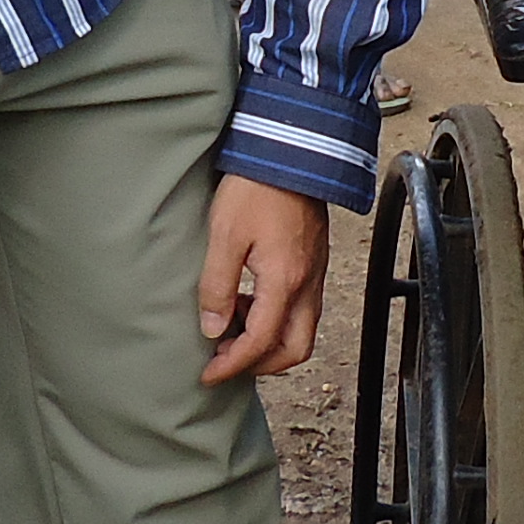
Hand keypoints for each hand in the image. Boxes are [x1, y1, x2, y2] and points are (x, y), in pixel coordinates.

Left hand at [197, 175, 330, 382]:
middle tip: (225, 362)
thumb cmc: (256, 187)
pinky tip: (249, 300)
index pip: (261, 343)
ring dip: (269, 341)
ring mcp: (316, 273)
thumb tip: (212, 329)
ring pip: (302, 330)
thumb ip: (217, 287)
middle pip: (295, 349)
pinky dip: (277, 319)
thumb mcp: (224, 235)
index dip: (232, 366)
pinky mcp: (315, 261)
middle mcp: (308, 283)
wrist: (291, 148)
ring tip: (231, 328)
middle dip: (261, 365)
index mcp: (284, 281)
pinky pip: (303, 307)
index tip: (207, 375)